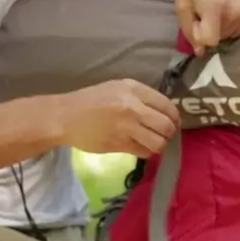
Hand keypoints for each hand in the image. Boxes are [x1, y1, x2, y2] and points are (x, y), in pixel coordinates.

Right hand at [57, 79, 180, 157]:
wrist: (65, 117)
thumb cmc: (91, 101)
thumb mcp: (117, 88)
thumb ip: (140, 97)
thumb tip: (163, 112)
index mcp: (134, 89)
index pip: (167, 106)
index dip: (174, 117)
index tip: (171, 123)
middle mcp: (133, 107)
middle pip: (167, 126)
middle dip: (169, 133)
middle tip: (163, 135)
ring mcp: (127, 127)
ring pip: (158, 142)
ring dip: (159, 145)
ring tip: (152, 143)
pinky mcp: (119, 144)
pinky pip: (143, 152)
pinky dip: (145, 152)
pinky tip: (139, 147)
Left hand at [175, 0, 239, 55]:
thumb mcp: (183, 1)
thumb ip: (188, 29)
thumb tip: (200, 52)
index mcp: (214, 6)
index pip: (209, 40)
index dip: (200, 35)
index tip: (197, 21)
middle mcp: (234, 11)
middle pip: (219, 39)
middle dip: (210, 30)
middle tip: (207, 11)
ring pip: (229, 36)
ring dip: (221, 27)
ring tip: (218, 9)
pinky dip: (232, 25)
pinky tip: (230, 10)